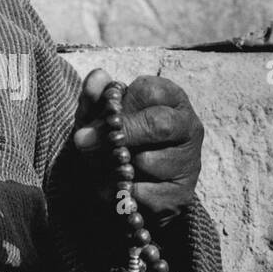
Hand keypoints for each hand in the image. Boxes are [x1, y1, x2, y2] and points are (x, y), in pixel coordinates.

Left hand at [72, 69, 204, 224]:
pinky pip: (145, 193)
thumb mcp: (100, 117)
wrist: (125, 188)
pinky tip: (116, 189)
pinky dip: (121, 192)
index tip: (99, 116)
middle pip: (158, 124)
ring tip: (104, 167)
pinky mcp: (181, 194)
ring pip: (149, 162)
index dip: (119, 104)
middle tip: (83, 142)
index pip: (149, 91)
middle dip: (118, 134)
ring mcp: (189, 162)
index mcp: (171, 99)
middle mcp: (188, 127)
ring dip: (115, 166)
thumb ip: (96, 95)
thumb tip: (98, 77)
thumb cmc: (115, 141)